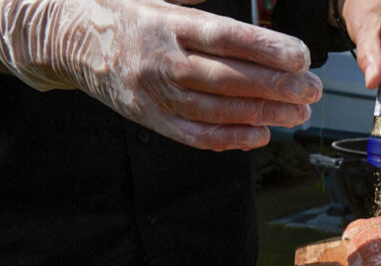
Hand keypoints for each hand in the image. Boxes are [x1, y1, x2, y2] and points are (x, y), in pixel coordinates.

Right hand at [0, 0, 322, 149]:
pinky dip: (232, 138)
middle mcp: (162, 60)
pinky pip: (196, 135)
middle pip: (230, 78)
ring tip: (298, 113)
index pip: (227, 38)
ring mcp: (155, 93)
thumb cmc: (124, 13)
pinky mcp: (151, 119)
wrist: (68, 38)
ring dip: (265, 114)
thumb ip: (201, 5)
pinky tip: (261, 135)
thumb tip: (254, 8)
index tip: (301, 56)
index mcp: (167, 22)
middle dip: (278, 86)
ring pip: (219, 110)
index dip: (268, 49)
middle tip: (312, 89)